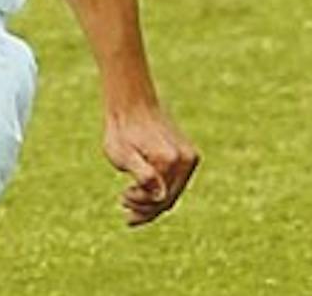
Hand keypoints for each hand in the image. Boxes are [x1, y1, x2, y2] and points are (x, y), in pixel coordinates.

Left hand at [104, 103, 198, 225]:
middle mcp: (186, 158)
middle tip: (122, 200)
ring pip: (173, 192)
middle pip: (169, 198)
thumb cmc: (123, 130)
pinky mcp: (189, 155)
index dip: (142, 207)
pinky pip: (175, 181)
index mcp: (171, 159)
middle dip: (146, 207)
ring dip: (152, 200)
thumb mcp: (124, 155)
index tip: (122, 197)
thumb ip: (143, 175)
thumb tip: (160, 196)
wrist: (132, 104)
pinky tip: (141, 190)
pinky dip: (160, 189)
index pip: (162, 200)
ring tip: (128, 194)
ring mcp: (190, 156)